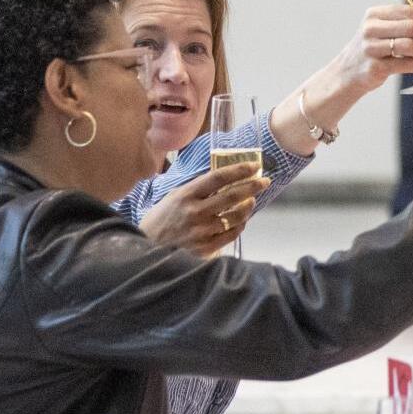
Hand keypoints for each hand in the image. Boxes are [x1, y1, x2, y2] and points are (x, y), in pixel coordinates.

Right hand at [138, 162, 268, 252]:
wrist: (147, 248)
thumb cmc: (161, 219)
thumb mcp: (174, 197)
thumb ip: (197, 189)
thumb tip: (224, 178)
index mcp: (186, 194)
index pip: (218, 177)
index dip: (239, 170)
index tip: (254, 166)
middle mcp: (195, 212)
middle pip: (232, 196)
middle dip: (253, 186)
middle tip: (264, 182)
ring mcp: (202, 231)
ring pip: (236, 216)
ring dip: (248, 206)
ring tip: (251, 201)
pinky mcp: (206, 248)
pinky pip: (231, 234)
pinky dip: (240, 225)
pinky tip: (241, 220)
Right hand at [333, 4, 412, 92]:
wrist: (347, 72)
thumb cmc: (370, 50)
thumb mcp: (380, 29)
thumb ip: (402, 22)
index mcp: (374, 15)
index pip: (407, 10)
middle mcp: (371, 29)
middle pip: (411, 26)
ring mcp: (372, 49)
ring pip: (409, 45)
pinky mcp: (375, 67)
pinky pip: (405, 64)